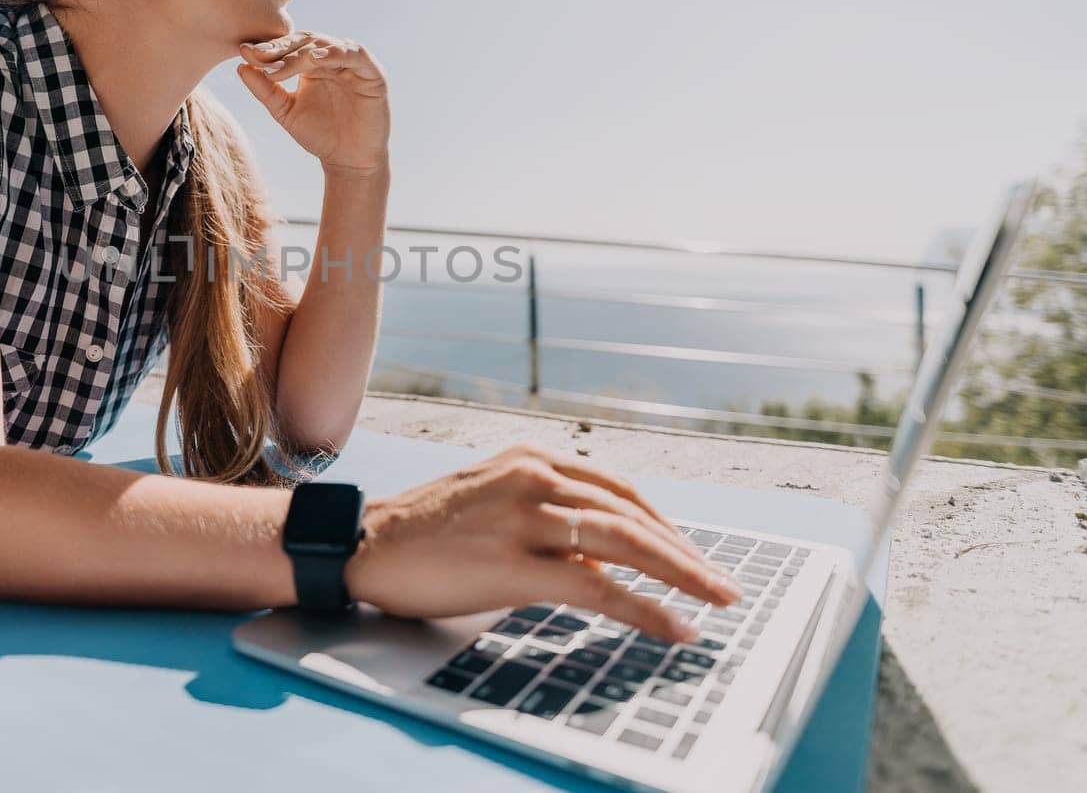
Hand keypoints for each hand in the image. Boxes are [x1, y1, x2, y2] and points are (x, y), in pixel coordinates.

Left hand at [236, 31, 389, 174]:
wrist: (348, 161)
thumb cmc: (319, 135)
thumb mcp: (285, 111)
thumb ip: (265, 89)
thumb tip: (240, 66)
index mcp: (312, 64)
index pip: (289, 47)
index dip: (268, 48)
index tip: (245, 52)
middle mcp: (333, 59)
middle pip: (306, 40)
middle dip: (282, 47)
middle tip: (260, 54)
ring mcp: (353, 64)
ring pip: (328, 45)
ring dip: (304, 50)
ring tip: (284, 57)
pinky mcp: (373, 73)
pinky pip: (356, 55)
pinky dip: (337, 53)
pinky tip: (317, 59)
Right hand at [343, 443, 742, 638]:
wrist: (363, 545)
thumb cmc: (424, 532)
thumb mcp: (492, 502)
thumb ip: (547, 520)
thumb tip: (602, 561)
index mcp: (531, 459)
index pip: (618, 488)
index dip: (665, 523)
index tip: (692, 554)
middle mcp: (534, 478)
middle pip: (633, 512)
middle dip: (687, 552)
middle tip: (724, 584)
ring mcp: (523, 518)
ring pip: (625, 543)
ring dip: (681, 575)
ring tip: (715, 601)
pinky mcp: (512, 564)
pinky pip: (596, 588)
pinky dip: (643, 609)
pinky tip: (672, 627)